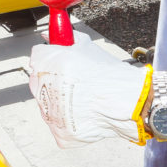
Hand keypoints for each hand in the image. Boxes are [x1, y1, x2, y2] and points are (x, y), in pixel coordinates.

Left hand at [27, 30, 149, 147]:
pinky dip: (69, 122)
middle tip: (74, 81)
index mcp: (49, 63)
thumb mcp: (87, 47)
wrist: (129, 102)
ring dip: (60, 101)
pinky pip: (59, 126)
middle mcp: (45, 88)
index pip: (37, 56)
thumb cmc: (111, 75)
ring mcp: (51, 114)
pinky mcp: (61, 134)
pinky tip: (85, 113)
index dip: (51, 58)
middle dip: (53, 80)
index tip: (59, 61)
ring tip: (83, 98)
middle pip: (39, 81)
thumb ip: (66, 39)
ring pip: (47, 105)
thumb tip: (53, 33)